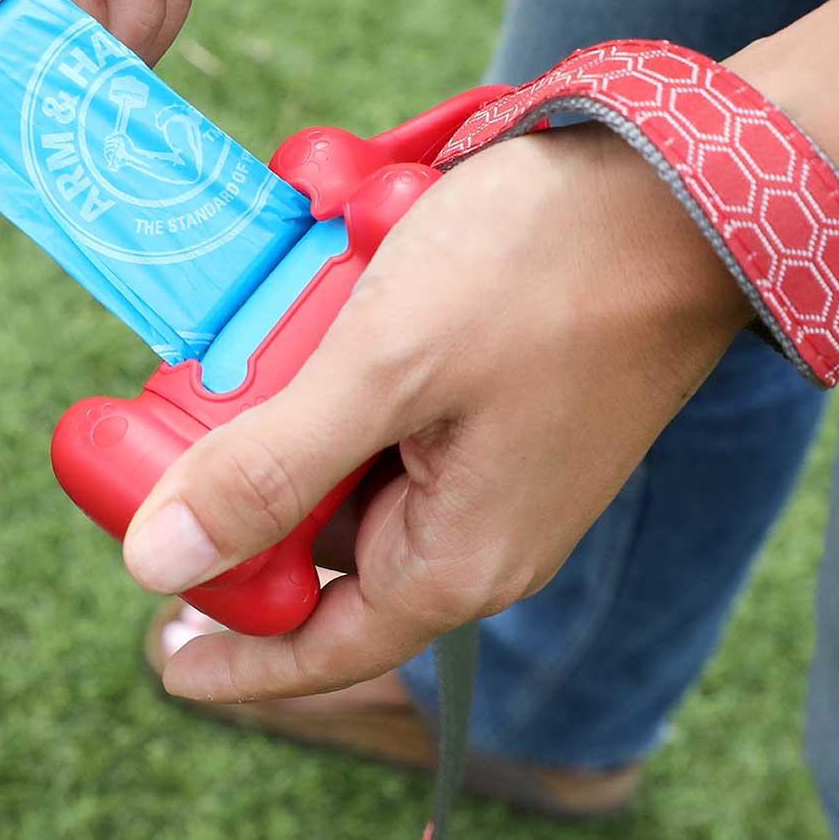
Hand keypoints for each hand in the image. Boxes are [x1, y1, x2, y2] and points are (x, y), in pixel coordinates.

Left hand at [120, 127, 755, 701]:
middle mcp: (477, 532)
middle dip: (251, 476)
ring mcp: (490, 466)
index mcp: (457, 562)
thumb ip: (267, 471)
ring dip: (297, 400)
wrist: (683, 185)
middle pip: (321, 543)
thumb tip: (155, 565)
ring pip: (349, 463)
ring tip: (279, 312)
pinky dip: (345, 364)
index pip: (317, 646)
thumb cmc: (544, 273)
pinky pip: (389, 409)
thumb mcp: (380, 371)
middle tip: (184, 407)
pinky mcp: (495, 405)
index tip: (156, 651)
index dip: (229, 654)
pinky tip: (331, 289)